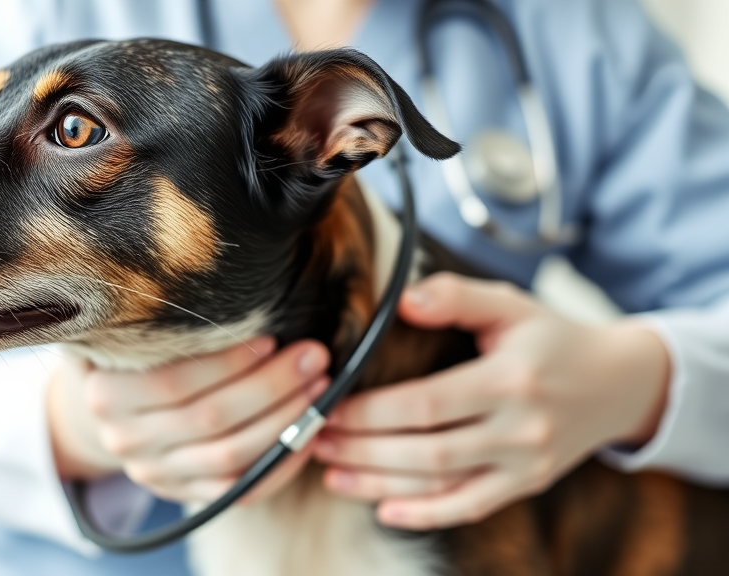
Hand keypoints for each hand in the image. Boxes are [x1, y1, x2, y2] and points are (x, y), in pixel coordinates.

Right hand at [49, 337, 330, 502]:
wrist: (117, 411)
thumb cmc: (140, 356)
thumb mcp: (129, 332)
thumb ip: (155, 316)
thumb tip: (210, 276)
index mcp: (106, 395)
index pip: (174, 381)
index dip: (227, 362)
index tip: (271, 338)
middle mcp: (126, 440)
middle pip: (210, 418)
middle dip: (271, 386)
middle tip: (314, 356)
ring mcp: (157, 474)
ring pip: (232, 456)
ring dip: (285, 421)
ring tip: (321, 388)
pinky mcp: (188, 495)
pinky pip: (242, 489)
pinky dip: (281, 464)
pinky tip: (309, 434)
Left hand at [312, 272, 669, 529]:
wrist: (618, 383)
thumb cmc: (552, 337)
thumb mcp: (510, 304)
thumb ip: (456, 296)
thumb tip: (404, 301)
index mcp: (510, 380)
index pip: (425, 405)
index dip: (370, 413)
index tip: (327, 407)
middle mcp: (521, 429)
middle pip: (426, 452)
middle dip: (362, 450)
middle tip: (314, 440)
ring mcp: (526, 465)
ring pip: (441, 485)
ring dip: (378, 484)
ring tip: (330, 472)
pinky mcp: (527, 485)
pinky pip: (470, 508)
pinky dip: (425, 516)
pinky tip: (382, 510)